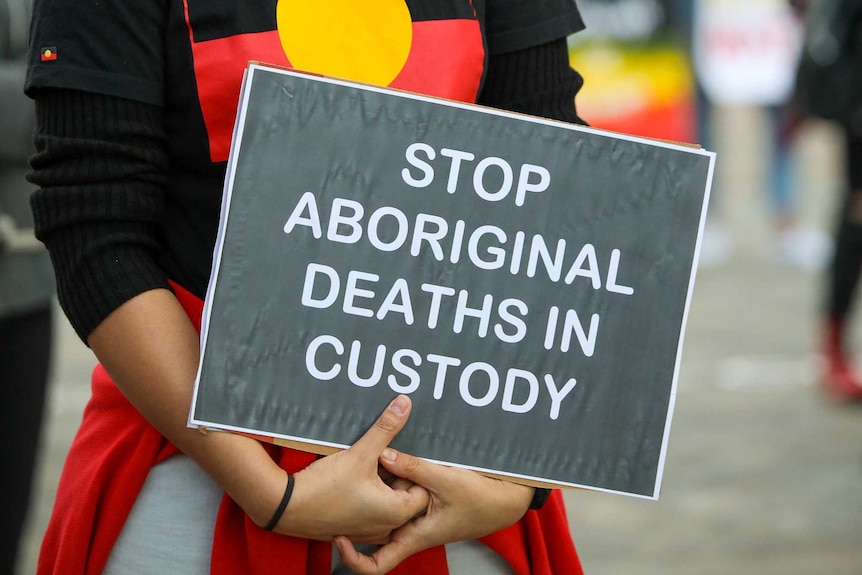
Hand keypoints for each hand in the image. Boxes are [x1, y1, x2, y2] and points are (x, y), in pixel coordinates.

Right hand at [268, 395, 429, 542]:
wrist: (285, 508)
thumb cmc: (324, 487)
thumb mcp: (361, 453)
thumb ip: (386, 428)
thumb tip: (405, 404)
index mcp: (396, 512)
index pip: (424, 488)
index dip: (414, 468)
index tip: (399, 453)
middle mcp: (387, 526)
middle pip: (407, 495)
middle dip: (398, 474)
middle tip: (382, 456)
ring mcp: (370, 531)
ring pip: (389, 502)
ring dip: (383, 483)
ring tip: (369, 464)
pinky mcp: (354, 530)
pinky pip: (372, 510)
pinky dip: (370, 494)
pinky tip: (356, 477)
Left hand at [333, 449, 533, 573]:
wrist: (506, 500)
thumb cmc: (482, 501)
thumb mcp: (446, 481)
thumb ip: (415, 468)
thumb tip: (385, 455)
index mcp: (414, 537)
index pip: (376, 564)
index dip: (351, 557)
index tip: (337, 538)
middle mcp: (413, 530)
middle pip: (375, 527)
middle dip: (364, 507)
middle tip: (354, 481)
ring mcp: (419, 517)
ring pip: (388, 507)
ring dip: (382, 488)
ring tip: (375, 463)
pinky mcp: (426, 503)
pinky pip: (402, 495)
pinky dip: (397, 480)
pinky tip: (396, 459)